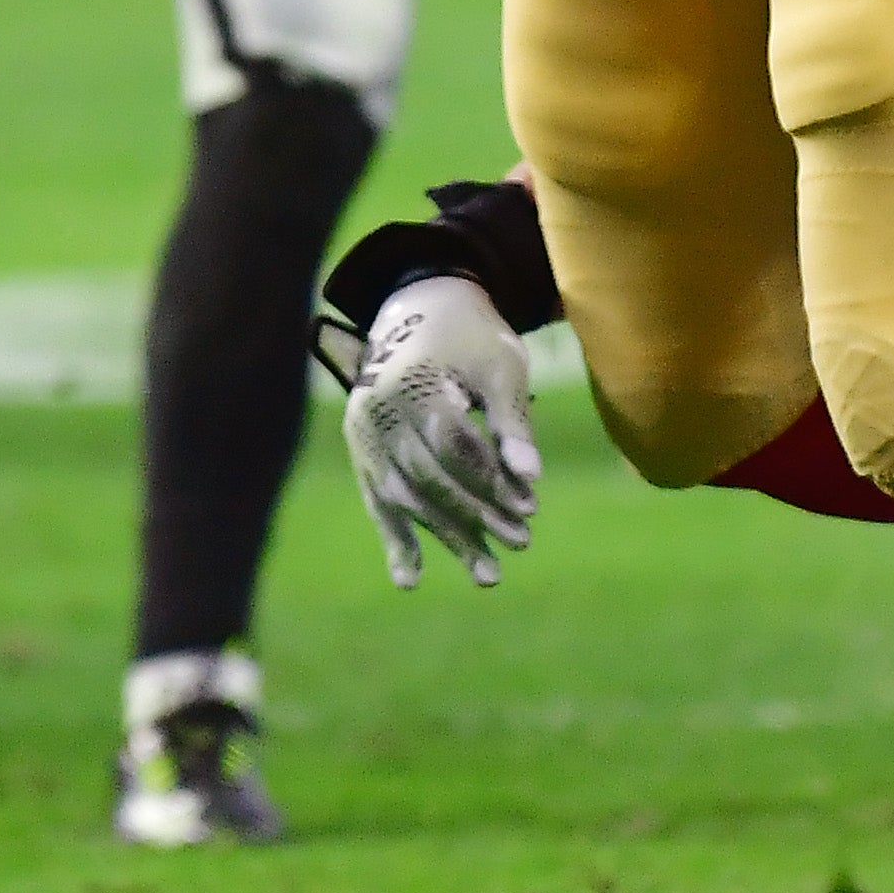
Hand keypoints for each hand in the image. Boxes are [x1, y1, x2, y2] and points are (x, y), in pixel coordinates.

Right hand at [338, 274, 538, 589]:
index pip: (455, 446)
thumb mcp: (502, 365)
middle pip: (429, 476)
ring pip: (406, 497)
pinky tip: (410, 580)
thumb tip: (531, 478)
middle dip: (477, 515)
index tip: (531, 507)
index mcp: (416, 383)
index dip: (493, 480)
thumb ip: (512, 420)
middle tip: (522, 542)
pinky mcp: (361, 451)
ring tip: (489, 575)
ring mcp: (365, 434)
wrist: (419, 312)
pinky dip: (394, 541)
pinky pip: (377, 501)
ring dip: (447, 537)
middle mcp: (380, 411)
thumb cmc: (471, 338)